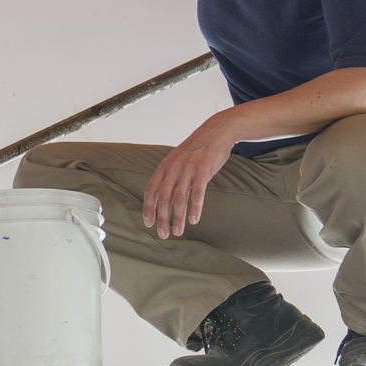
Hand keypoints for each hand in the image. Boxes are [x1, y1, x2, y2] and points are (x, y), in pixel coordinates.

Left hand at [142, 113, 239, 238]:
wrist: (217, 131)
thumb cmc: (198, 149)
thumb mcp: (179, 159)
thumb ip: (171, 176)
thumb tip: (165, 198)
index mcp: (165, 166)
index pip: (151, 190)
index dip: (148, 208)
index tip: (148, 223)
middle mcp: (173, 167)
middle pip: (164, 198)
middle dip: (162, 218)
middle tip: (163, 234)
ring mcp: (188, 168)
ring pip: (179, 198)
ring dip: (177, 217)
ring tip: (178, 232)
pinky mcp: (203, 170)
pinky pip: (197, 193)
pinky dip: (195, 208)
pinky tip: (194, 220)